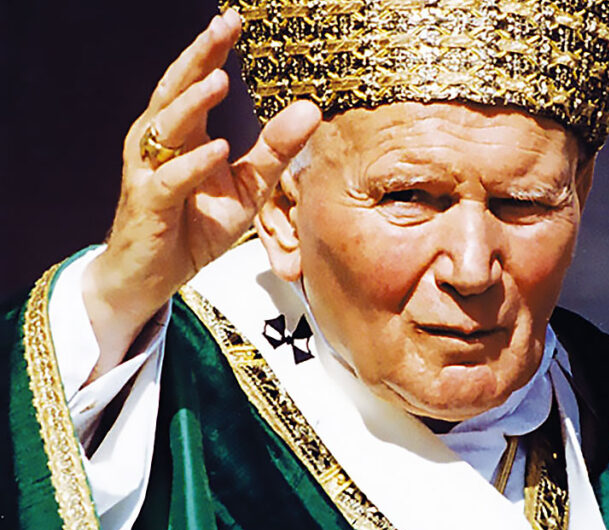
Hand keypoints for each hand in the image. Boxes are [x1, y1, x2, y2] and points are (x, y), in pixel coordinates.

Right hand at [82, 9, 320, 378]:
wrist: (151, 276)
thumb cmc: (194, 225)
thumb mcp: (248, 187)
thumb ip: (276, 150)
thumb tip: (310, 110)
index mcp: (184, 133)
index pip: (196, 82)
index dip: (213, 50)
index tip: (234, 20)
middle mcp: (160, 143)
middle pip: (176, 90)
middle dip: (199, 57)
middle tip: (223, 26)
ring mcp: (149, 171)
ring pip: (166, 127)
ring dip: (192, 104)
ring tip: (219, 79)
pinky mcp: (148, 204)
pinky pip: (170, 179)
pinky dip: (193, 164)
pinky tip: (217, 148)